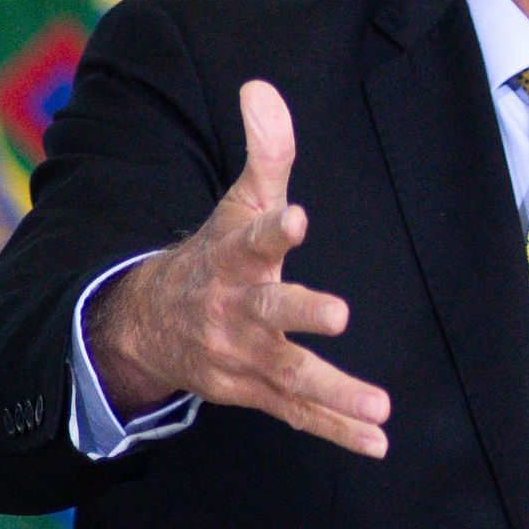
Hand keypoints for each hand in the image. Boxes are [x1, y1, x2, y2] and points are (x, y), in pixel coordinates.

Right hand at [84, 80, 390, 456]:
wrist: (149, 324)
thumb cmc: (215, 254)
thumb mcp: (238, 200)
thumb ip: (265, 150)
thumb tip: (261, 88)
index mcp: (232, 258)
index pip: (250, 238)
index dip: (272, 228)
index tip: (294, 217)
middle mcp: (235, 311)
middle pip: (268, 314)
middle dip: (300, 313)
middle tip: (339, 313)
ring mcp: (242, 357)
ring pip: (289, 375)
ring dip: (334, 393)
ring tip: (379, 406)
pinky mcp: (253, 391)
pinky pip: (297, 414)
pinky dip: (335, 430)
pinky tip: (376, 440)